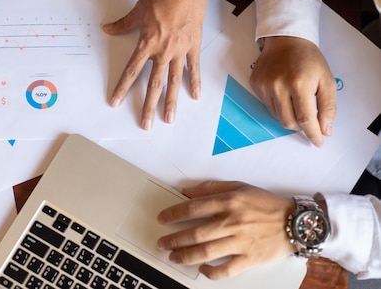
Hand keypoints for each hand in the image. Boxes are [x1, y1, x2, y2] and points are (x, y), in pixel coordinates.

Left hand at [103, 0, 215, 129]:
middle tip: (146, 124)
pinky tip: (195, 96)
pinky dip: (194, 82)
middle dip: (149, 106)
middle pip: (154, 84)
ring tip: (169, 119)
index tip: (115, 102)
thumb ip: (124, 23)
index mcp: (147, 42)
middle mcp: (163, 51)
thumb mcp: (139, 7)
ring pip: (174, 81)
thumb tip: (108, 28)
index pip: (132, 71)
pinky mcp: (194, 45)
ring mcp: (180, 50)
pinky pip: (193, 68)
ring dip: (171, 102)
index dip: (122, 88)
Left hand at [157, 181, 294, 279]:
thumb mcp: (239, 186)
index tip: (162, 219)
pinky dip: (211, 273)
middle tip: (162, 243)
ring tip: (173, 257)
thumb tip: (187, 190)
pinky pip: (226, 270)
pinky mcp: (250, 258)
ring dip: (185, 256)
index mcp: (229, 202)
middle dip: (174, 239)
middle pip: (195, 233)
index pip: (193, 208)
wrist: (296, 222)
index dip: (173, 213)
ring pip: (206, 252)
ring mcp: (241, 242)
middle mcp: (233, 222)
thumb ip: (211, 188)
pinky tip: (202, 270)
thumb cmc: (266, 204)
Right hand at [249, 36, 336, 146]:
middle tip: (308, 122)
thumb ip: (328, 107)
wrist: (286, 39)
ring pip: (276, 116)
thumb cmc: (309, 59)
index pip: (305, 119)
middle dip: (300, 127)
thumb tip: (325, 130)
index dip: (313, 134)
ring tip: (296, 103)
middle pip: (288, 122)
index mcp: (299, 84)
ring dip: (289, 116)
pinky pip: (266, 105)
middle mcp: (278, 86)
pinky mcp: (255, 84)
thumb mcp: (326, 80)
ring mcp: (264, 85)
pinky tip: (283, 93)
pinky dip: (277, 106)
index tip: (318, 142)